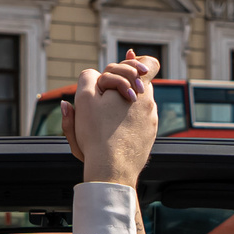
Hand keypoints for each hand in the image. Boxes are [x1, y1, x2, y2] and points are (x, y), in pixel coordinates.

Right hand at [63, 49, 158, 185]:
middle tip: (110, 92)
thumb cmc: (96, 134)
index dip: (138, 63)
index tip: (130, 65)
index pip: (149, 65)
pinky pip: (141, 123)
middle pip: (140, 86)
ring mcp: (151, 122)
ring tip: (108, 116)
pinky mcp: (149, 138)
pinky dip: (130, 123)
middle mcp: (149, 104)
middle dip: (125, 86)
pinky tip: (116, 131)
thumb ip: (86, 79)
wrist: (112, 170)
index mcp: (137, 89)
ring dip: (127, 106)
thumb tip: (91, 76)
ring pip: (140, 106)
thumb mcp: (82, 100)